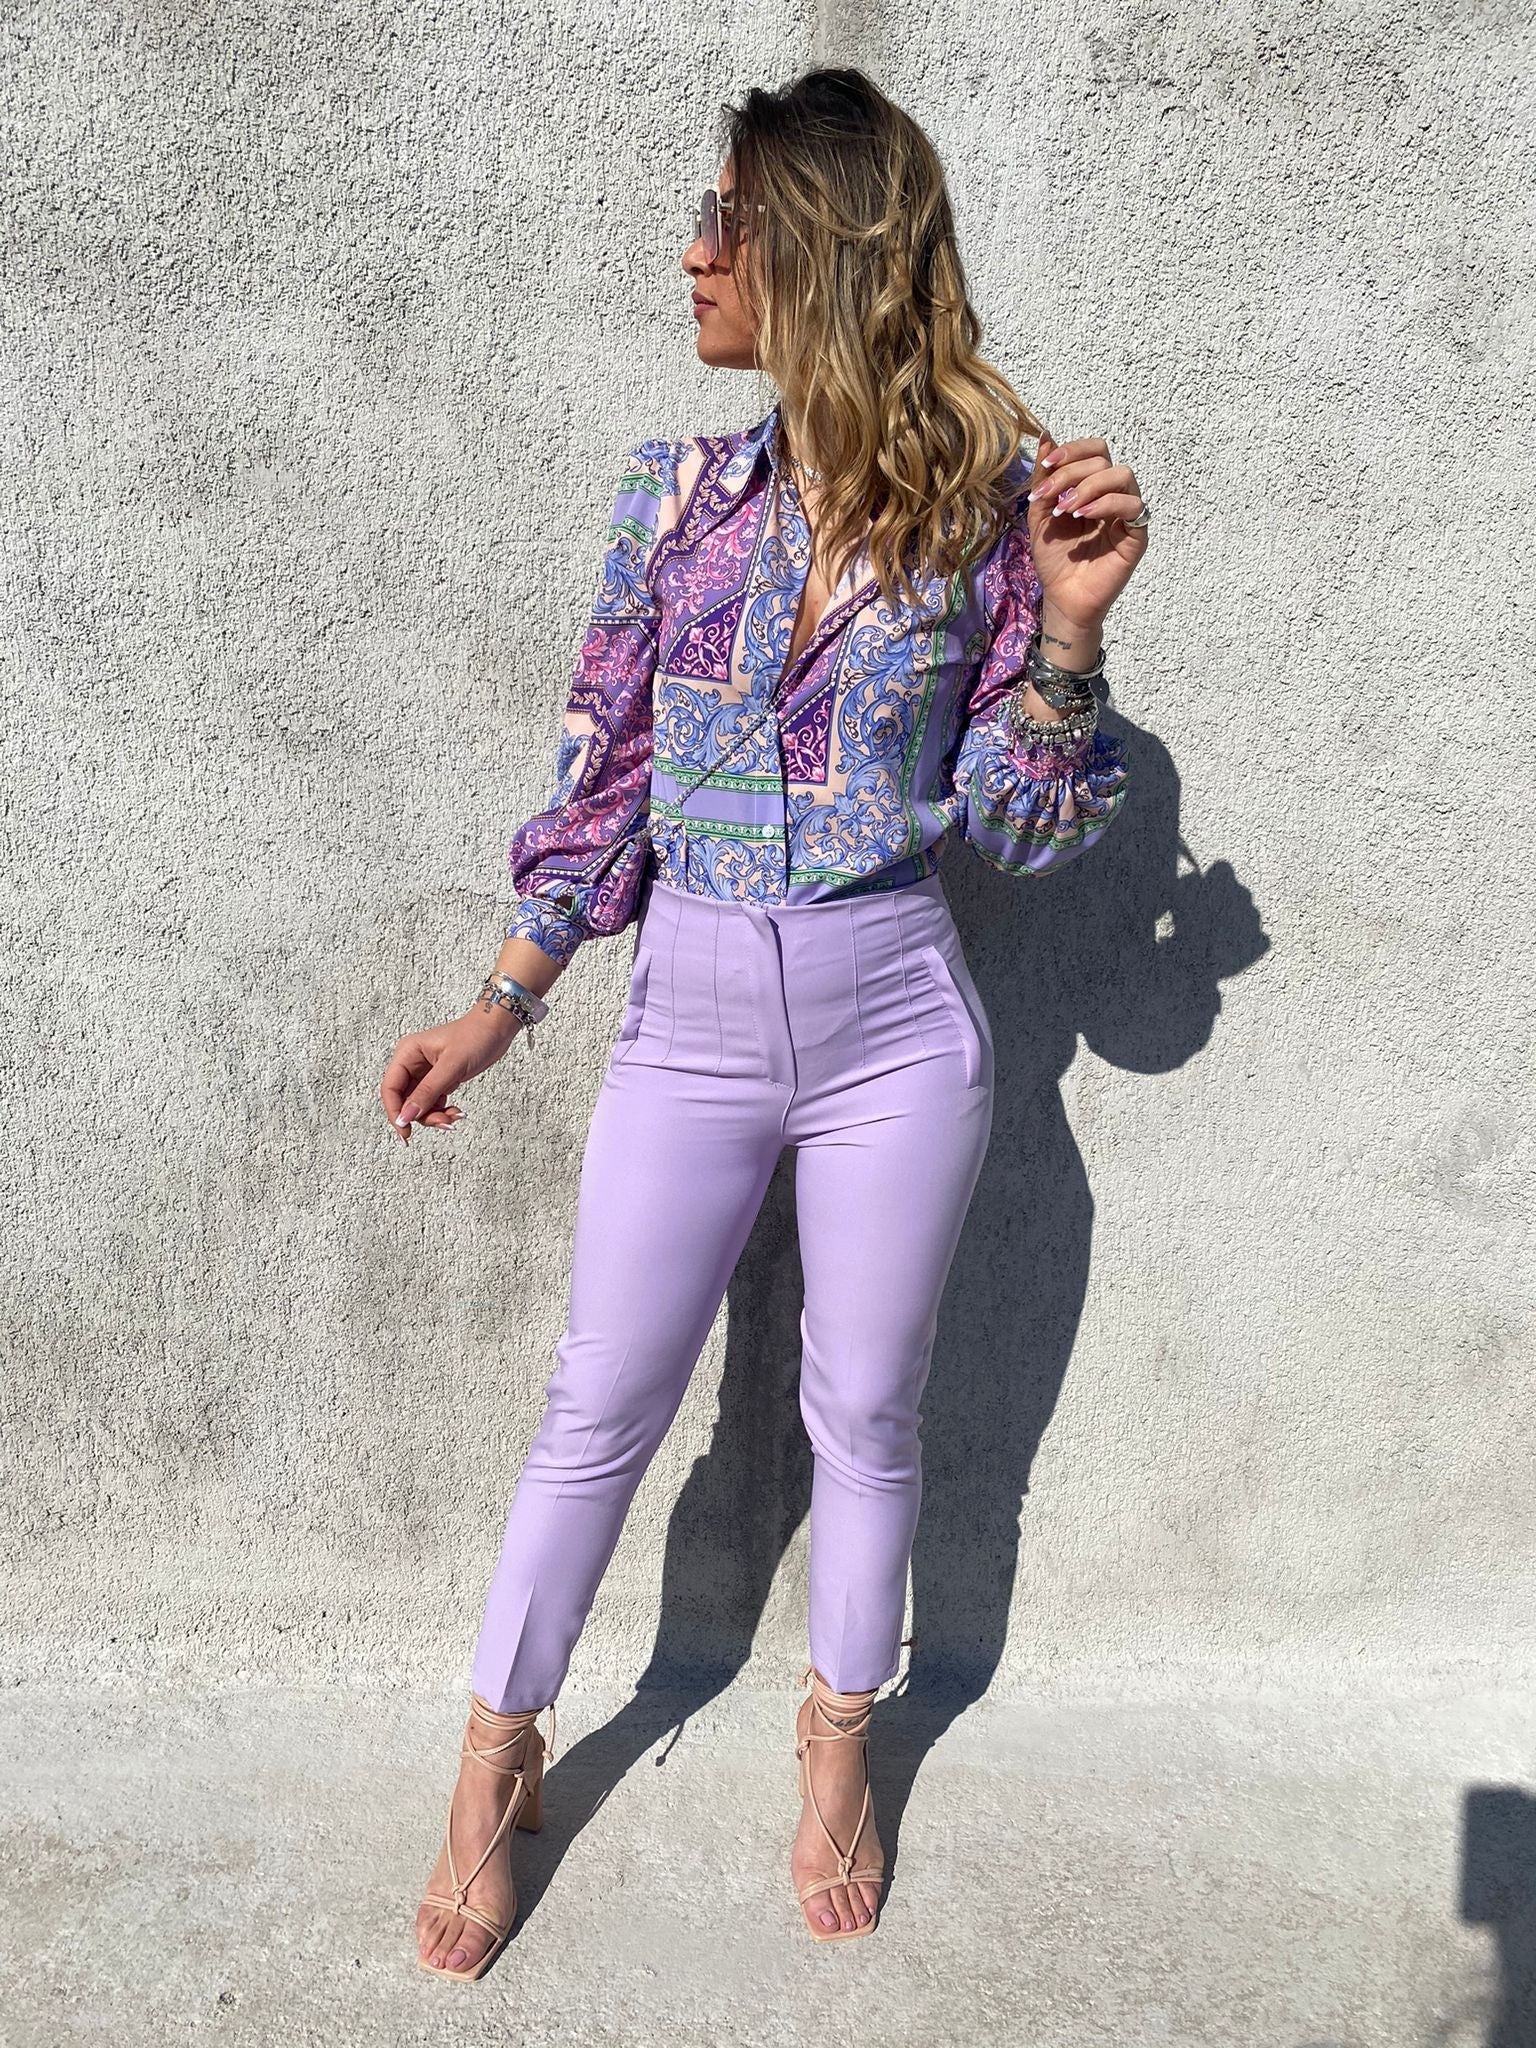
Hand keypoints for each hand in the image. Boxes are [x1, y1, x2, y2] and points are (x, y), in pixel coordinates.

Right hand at [380, 1009, 517, 1146]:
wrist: (496, 1029)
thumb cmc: (474, 1036)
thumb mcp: (451, 1066)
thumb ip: (427, 1092)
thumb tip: (406, 1115)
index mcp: (407, 1053)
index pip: (390, 1088)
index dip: (395, 1112)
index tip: (405, 1131)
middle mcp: (412, 1063)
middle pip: (404, 1100)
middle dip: (421, 1115)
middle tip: (442, 1123)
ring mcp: (424, 1073)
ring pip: (418, 1105)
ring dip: (434, 1115)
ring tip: (454, 1117)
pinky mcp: (438, 1080)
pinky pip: (432, 1103)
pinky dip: (442, 1111)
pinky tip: (457, 1112)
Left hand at [1025, 428, 1149, 627]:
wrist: (1062, 597)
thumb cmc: (1055, 559)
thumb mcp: (1040, 514)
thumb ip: (1045, 478)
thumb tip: (1046, 437)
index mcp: (1091, 487)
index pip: (1094, 450)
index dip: (1072, 450)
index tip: (1046, 465)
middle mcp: (1112, 495)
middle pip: (1103, 458)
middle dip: (1071, 472)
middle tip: (1050, 496)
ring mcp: (1127, 513)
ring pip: (1122, 475)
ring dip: (1089, 486)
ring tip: (1066, 509)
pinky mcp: (1137, 534)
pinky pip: (1133, 506)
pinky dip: (1106, 504)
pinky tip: (1083, 516)